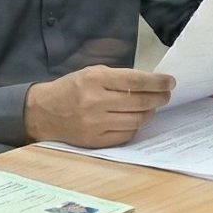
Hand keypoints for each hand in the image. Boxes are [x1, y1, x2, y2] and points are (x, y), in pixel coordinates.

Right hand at [25, 65, 174, 146]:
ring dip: (149, 113)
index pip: (135, 81)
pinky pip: (125, 135)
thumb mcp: (91, 72)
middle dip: (159, 98)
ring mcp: (95, 124)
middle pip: (139, 102)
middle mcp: (95, 102)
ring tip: (152, 106)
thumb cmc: (71, 88)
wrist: (43, 112)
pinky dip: (135, 127)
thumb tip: (149, 82)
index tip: (170, 81)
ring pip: (135, 120)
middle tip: (166, 95)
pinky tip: (136, 119)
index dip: (157, 82)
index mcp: (95, 80)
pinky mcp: (94, 140)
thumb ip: (118, 77)